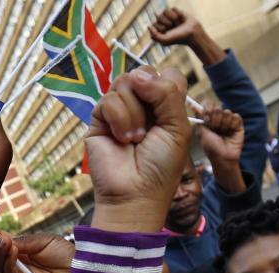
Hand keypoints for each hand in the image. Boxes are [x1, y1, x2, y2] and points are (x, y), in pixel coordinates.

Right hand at [86, 67, 191, 231]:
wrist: (135, 193)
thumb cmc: (160, 167)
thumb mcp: (178, 128)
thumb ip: (167, 94)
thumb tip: (138, 75)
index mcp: (165, 107)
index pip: (166, 75)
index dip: (165, 84)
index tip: (167, 108)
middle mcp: (142, 106)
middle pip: (143, 74)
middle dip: (149, 98)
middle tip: (150, 126)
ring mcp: (120, 110)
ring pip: (124, 83)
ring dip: (134, 113)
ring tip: (136, 139)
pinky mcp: (100, 119)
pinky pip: (108, 100)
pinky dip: (119, 120)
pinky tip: (122, 140)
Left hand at [150, 7, 224, 65]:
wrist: (192, 33)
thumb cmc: (178, 38)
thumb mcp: (165, 40)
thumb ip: (155, 35)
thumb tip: (149, 26)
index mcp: (160, 31)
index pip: (153, 24)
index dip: (160, 27)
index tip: (167, 32)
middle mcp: (164, 23)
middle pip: (158, 16)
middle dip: (166, 22)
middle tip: (173, 27)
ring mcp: (170, 17)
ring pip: (165, 11)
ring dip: (172, 18)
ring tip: (177, 23)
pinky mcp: (177, 12)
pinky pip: (173, 8)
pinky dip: (178, 14)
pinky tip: (181, 19)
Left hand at [198, 104, 244, 167]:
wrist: (223, 158)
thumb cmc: (211, 148)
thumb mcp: (201, 133)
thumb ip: (199, 119)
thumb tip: (195, 106)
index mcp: (209, 119)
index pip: (208, 105)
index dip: (207, 109)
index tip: (206, 118)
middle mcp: (219, 118)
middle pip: (218, 107)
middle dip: (215, 119)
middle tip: (215, 129)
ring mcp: (228, 121)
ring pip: (227, 112)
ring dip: (224, 124)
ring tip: (223, 133)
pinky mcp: (238, 124)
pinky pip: (236, 116)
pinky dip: (232, 124)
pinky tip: (231, 132)